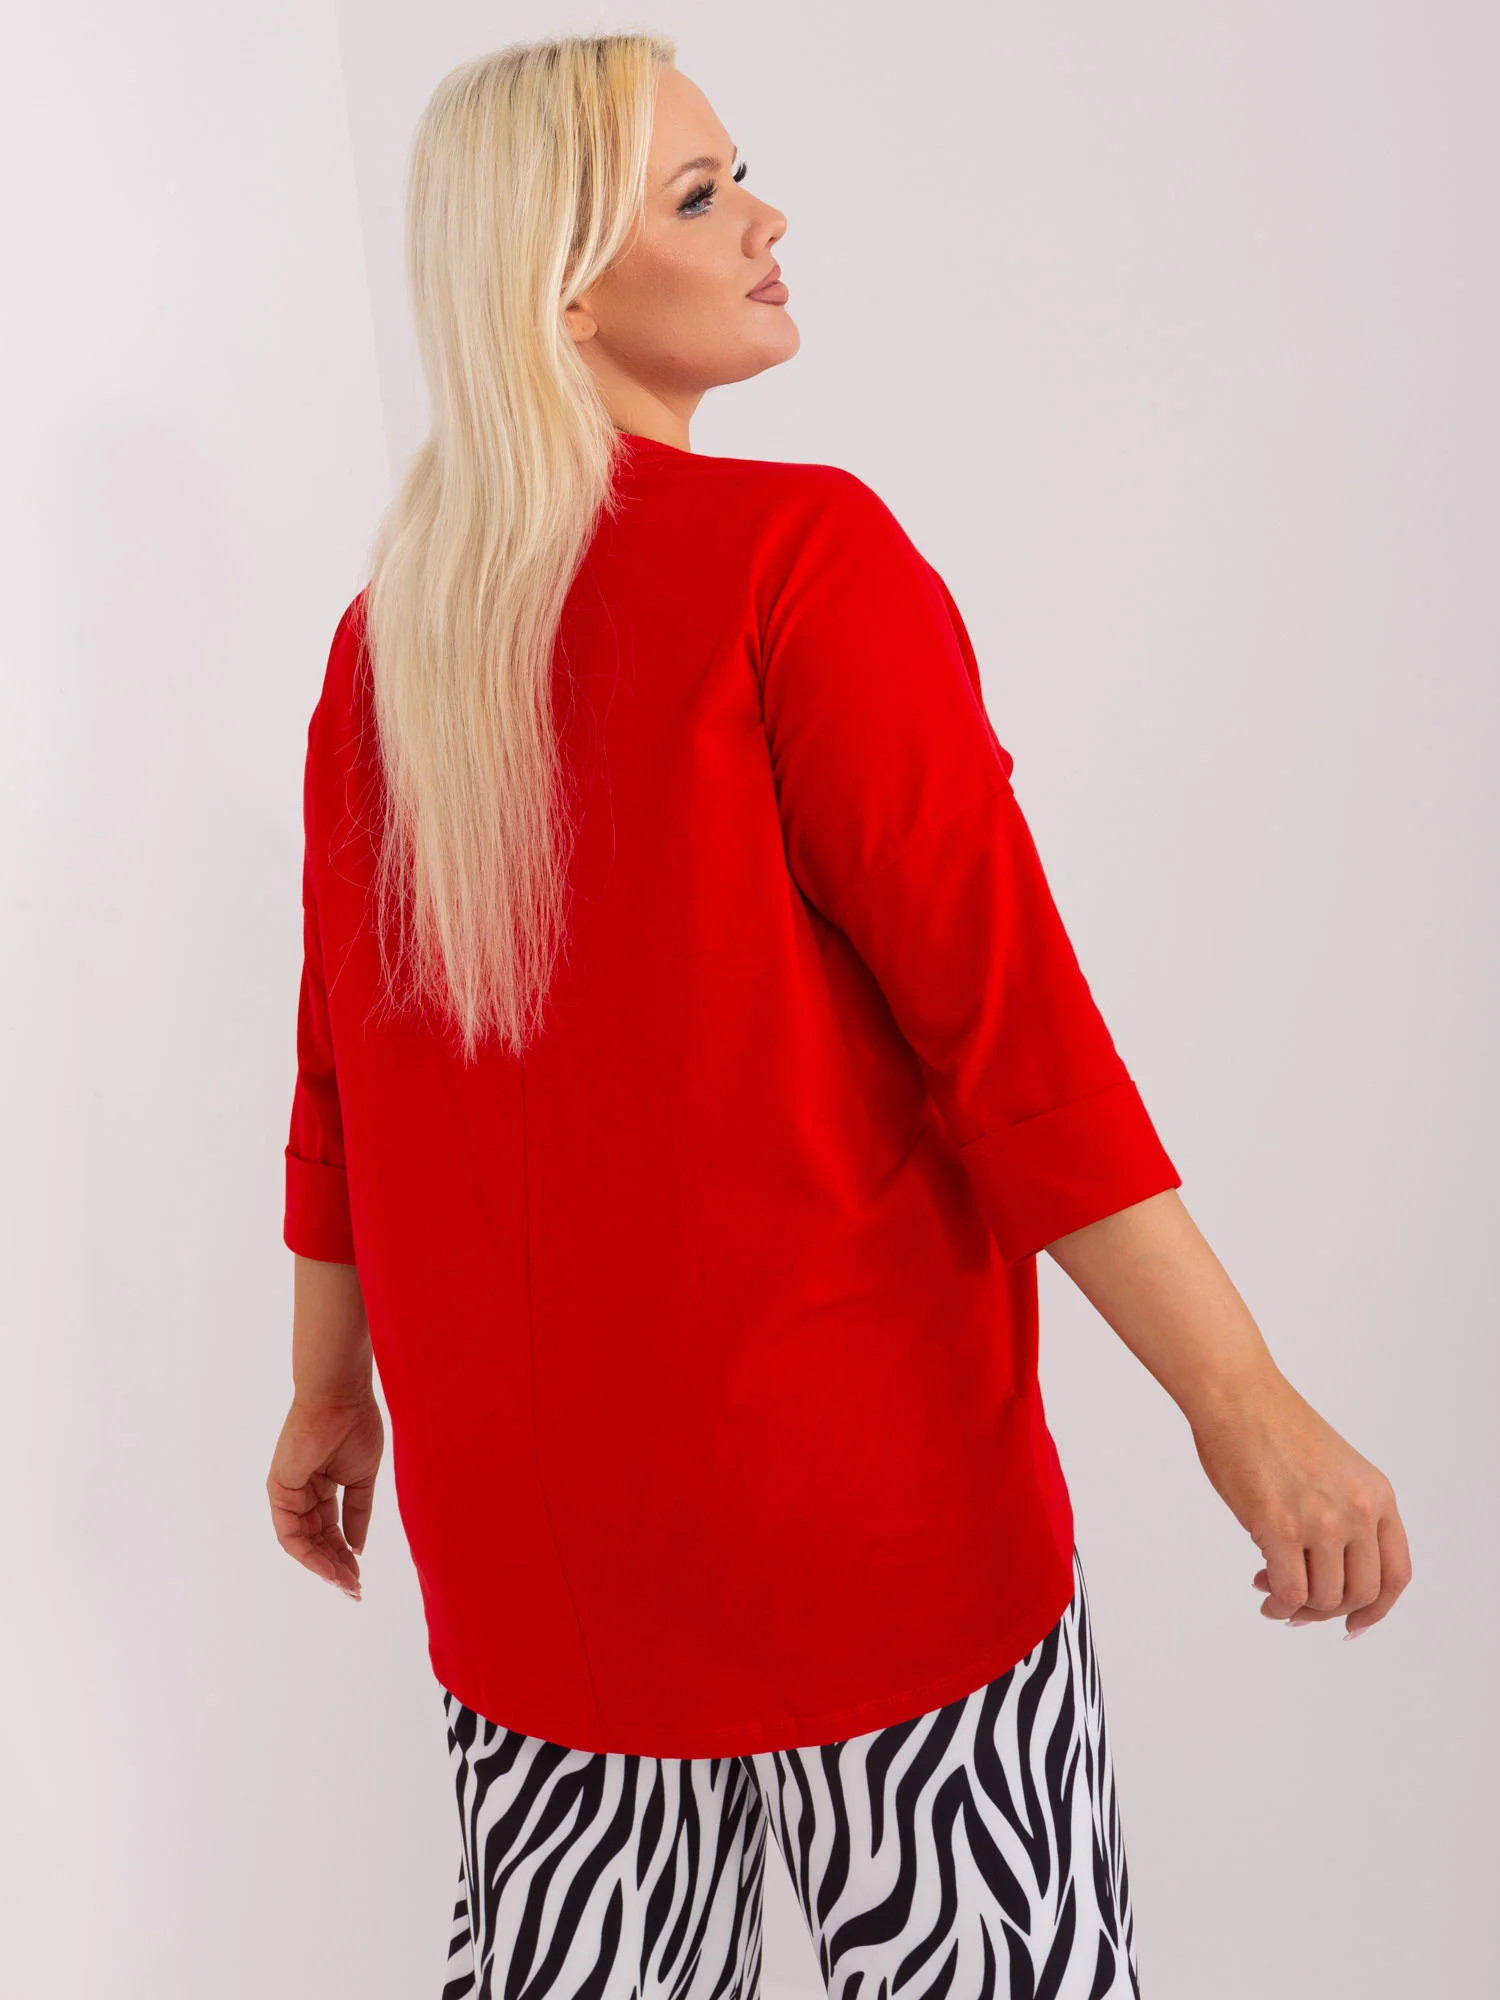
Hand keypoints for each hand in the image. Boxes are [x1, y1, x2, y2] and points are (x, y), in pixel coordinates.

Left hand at [267, 1390, 383, 1598]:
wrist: (341, 1397)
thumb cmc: (354, 1426)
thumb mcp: (362, 1479)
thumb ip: (358, 1514)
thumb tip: (358, 1548)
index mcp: (321, 1487)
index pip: (330, 1530)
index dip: (345, 1555)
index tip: (361, 1576)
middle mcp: (301, 1493)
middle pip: (316, 1541)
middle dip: (336, 1567)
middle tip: (355, 1590)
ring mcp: (288, 1492)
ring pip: (303, 1542)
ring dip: (324, 1567)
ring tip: (347, 1585)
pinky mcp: (279, 1490)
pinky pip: (291, 1533)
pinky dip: (309, 1553)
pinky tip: (331, 1567)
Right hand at [1190, 1367, 1411, 1638]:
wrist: (1236, 1394)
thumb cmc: (1272, 1424)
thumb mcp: (1336, 1468)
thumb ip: (1345, 1513)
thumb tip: (1329, 1571)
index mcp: (1377, 1495)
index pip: (1396, 1574)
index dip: (1378, 1609)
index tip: (1353, 1623)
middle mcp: (1358, 1510)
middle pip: (1362, 1593)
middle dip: (1330, 1611)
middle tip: (1300, 1608)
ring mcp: (1321, 1521)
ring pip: (1324, 1598)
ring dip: (1298, 1607)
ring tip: (1271, 1592)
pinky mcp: (1280, 1528)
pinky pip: (1289, 1591)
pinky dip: (1277, 1603)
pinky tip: (1263, 1592)